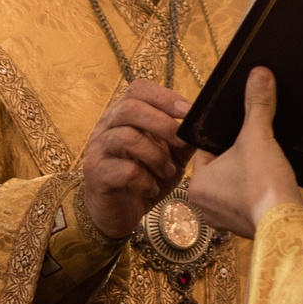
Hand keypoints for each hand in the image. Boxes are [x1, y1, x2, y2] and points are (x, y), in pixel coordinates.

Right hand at [80, 80, 190, 239]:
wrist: (117, 214)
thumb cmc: (142, 180)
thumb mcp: (169, 157)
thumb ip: (183, 140)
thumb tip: (205, 125)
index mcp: (123, 115)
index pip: (138, 89)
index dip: (164, 96)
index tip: (187, 110)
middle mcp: (106, 127)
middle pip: (129, 109)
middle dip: (162, 123)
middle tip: (182, 142)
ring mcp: (98, 151)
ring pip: (126, 138)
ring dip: (155, 155)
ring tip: (167, 171)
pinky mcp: (97, 175)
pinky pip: (125, 171)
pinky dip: (146, 180)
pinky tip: (152, 188)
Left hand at [185, 69, 299, 237]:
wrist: (288, 222)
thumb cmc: (263, 185)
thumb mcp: (258, 136)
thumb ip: (257, 105)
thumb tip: (259, 74)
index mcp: (197, 185)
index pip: (204, 150)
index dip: (223, 136)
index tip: (240, 130)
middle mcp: (205, 206)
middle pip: (220, 167)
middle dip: (238, 156)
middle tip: (255, 147)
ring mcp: (225, 220)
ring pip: (234, 185)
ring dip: (249, 176)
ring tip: (264, 166)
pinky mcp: (246, 226)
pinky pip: (248, 201)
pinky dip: (258, 192)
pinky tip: (270, 184)